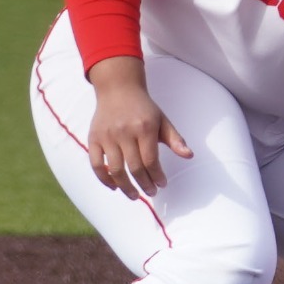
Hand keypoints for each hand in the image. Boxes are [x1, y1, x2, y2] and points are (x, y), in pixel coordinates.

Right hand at [85, 57, 192, 199]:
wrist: (118, 88)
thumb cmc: (143, 108)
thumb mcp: (162, 120)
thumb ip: (175, 139)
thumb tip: (189, 156)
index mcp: (144, 128)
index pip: (151, 160)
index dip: (157, 176)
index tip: (162, 184)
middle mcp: (124, 132)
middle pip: (135, 168)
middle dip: (144, 185)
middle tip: (151, 193)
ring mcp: (107, 136)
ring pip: (115, 170)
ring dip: (126, 188)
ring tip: (135, 195)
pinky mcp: (93, 138)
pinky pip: (96, 165)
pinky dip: (104, 179)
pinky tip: (114, 186)